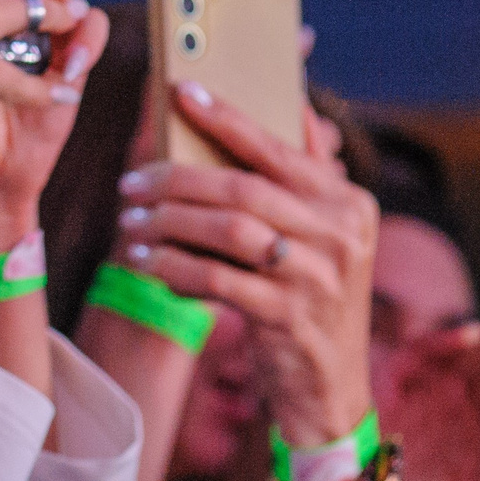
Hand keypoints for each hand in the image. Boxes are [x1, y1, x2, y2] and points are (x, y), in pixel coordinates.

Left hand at [116, 85, 378, 445]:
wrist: (329, 389)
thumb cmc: (308, 298)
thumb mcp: (321, 238)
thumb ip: (304, 178)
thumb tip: (294, 106)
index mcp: (349, 203)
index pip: (278, 148)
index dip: (227, 118)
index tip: (181, 91)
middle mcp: (343, 235)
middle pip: (242, 188)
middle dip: (175, 179)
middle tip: (130, 182)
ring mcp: (320, 278)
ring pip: (227, 230)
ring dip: (168, 223)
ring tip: (130, 223)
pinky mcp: (291, 317)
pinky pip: (217, 279)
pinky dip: (174, 266)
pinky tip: (146, 261)